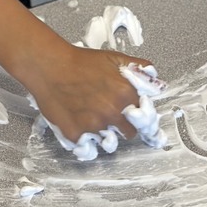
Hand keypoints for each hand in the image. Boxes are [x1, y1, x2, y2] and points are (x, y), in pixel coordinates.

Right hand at [25, 41, 154, 143]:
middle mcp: (113, 113)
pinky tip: (82, 128)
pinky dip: (87, 141)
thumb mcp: (115, 58)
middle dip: (123, 125)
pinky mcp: (76, 135)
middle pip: (130, 132)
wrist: (49, 66)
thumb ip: (139, 70)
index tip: (132, 114)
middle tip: (110, 114)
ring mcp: (94, 126)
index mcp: (126, 94)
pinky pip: (89, 148)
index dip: (138, 114)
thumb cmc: (80, 61)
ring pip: (110, 142)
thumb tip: (156, 83)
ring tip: (94, 120)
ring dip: (106, 135)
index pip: (144, 116)